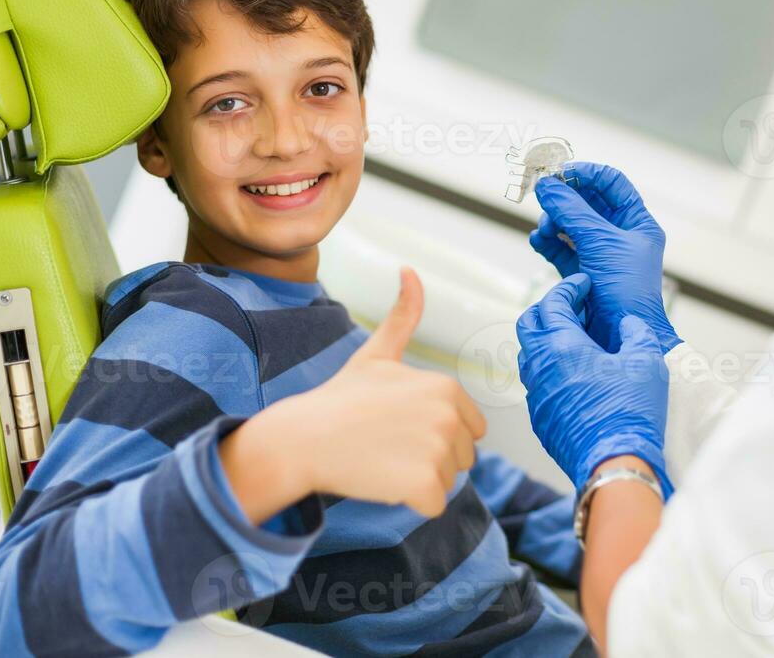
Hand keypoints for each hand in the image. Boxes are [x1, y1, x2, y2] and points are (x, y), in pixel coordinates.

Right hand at [268, 267, 487, 516]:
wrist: (303, 439)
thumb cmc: (340, 399)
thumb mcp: (376, 354)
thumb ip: (403, 315)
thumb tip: (410, 269)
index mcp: (446, 387)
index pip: (470, 430)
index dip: (433, 434)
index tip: (397, 425)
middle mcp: (449, 415)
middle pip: (461, 458)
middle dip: (429, 459)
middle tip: (386, 445)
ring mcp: (437, 450)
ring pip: (447, 482)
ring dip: (418, 481)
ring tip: (381, 460)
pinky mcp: (424, 484)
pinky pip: (434, 506)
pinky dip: (411, 503)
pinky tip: (381, 481)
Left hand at [515, 273, 670, 494]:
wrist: (614, 463)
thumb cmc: (629, 413)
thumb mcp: (646, 361)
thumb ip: (636, 332)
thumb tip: (628, 324)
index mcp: (562, 346)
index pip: (553, 302)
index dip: (569, 288)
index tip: (582, 285)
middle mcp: (541, 367)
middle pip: (528, 323)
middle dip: (548, 308)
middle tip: (573, 308)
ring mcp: (536, 394)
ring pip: (528, 354)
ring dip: (546, 340)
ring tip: (574, 341)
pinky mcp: (539, 418)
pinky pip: (536, 384)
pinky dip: (549, 370)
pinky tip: (574, 376)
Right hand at [530, 162, 681, 353]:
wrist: (621, 337)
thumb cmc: (626, 289)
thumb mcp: (601, 242)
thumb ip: (572, 210)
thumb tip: (546, 185)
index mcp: (637, 223)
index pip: (611, 183)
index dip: (585, 174)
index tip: (559, 172)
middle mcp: (619, 236)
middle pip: (586, 202)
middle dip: (563, 199)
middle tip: (541, 195)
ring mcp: (599, 254)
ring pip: (569, 225)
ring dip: (553, 221)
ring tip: (544, 229)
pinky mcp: (581, 273)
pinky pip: (560, 249)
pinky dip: (547, 243)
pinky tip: (538, 241)